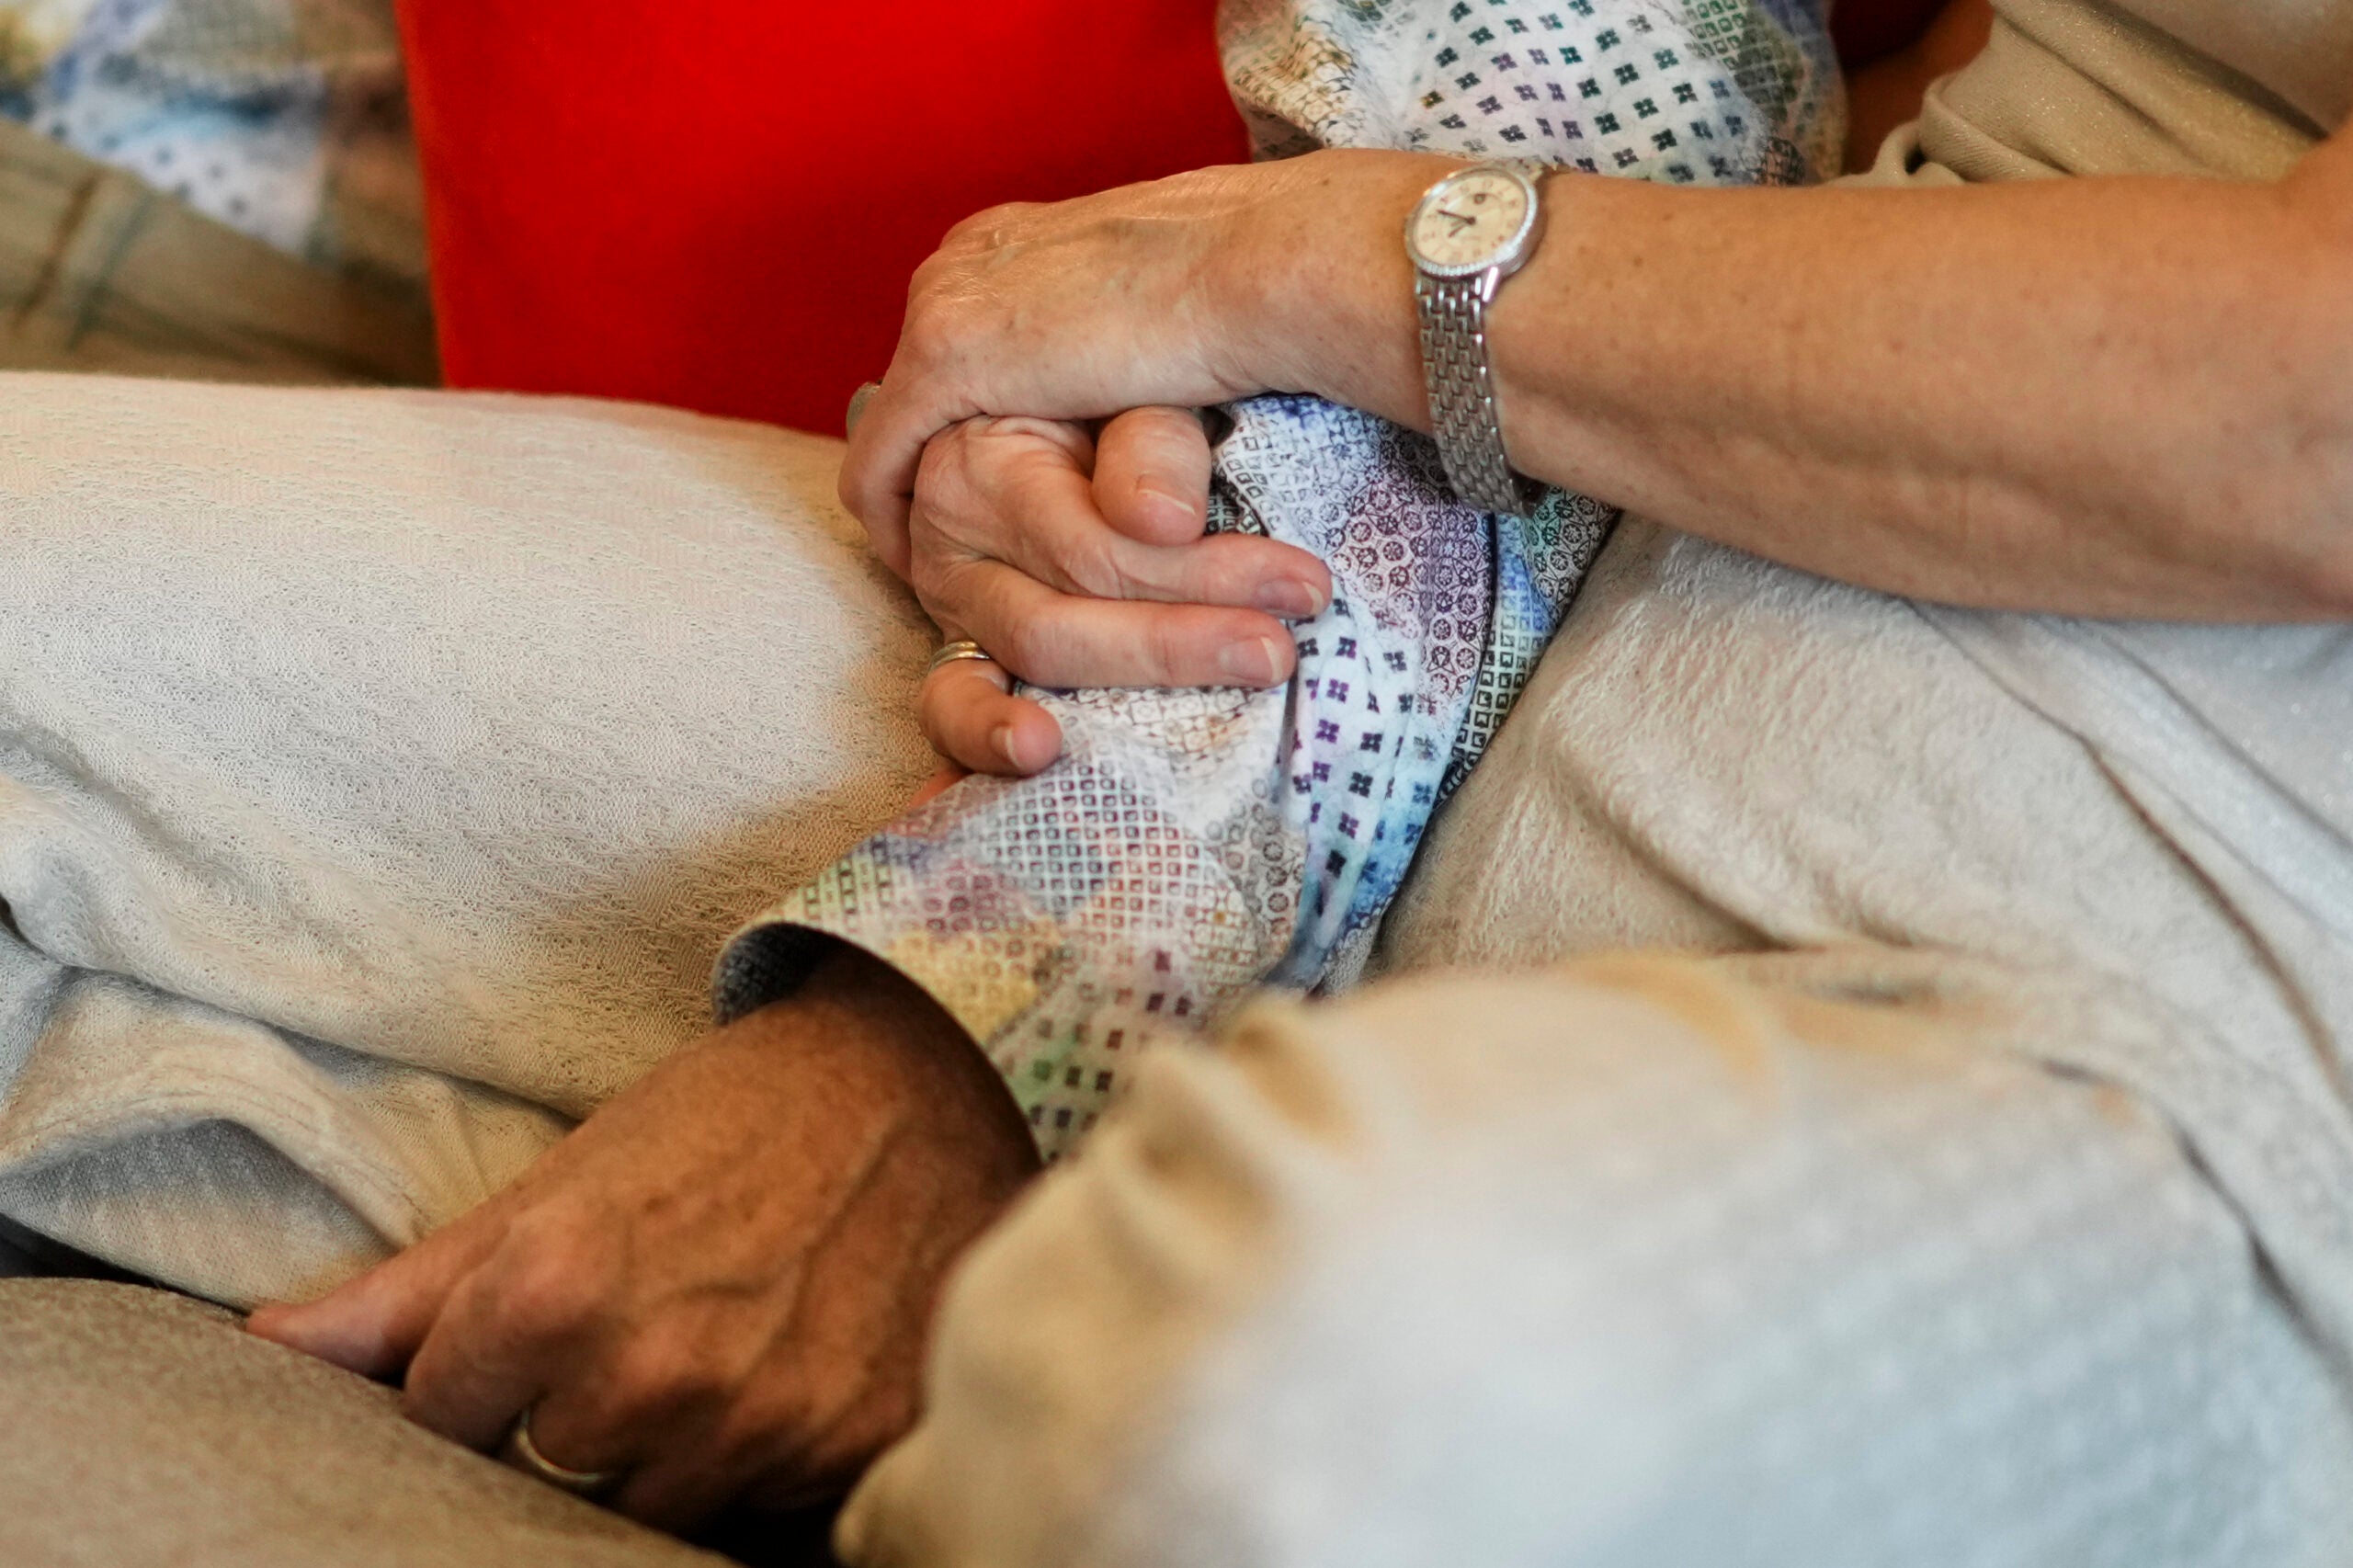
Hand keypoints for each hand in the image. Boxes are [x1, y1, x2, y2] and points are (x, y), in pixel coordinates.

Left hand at [246, 946, 1038, 1527]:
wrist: (932, 1071)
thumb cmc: (735, 1111)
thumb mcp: (565, 1177)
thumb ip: (412, 1287)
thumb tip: (266, 1350)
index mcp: (554, 1293)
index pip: (442, 1422)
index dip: (480, 1377)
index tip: (534, 1328)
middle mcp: (652, 1375)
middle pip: (549, 1474)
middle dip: (572, 1417)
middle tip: (640, 1325)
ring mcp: (761, 1422)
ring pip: (655, 1503)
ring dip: (670, 1445)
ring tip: (715, 1343)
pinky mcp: (853, 1446)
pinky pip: (766, 1506)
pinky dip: (765, 1453)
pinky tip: (786, 1364)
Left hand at [841, 148, 1452, 573]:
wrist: (1260, 266)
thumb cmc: (1241, 295)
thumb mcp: (1152, 332)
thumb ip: (1107, 366)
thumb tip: (1123, 414)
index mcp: (1009, 242)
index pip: (950, 337)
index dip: (955, 422)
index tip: (976, 486)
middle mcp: (960, 261)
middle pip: (914, 385)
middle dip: (925, 463)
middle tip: (942, 539)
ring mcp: (945, 303)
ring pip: (896, 428)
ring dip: (911, 496)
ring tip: (931, 562)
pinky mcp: (946, 357)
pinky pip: (882, 461)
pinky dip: (894, 516)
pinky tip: (918, 566)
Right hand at [909, 408, 1331, 776]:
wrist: (1059, 425)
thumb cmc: (1115, 410)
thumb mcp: (1138, 396)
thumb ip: (1152, 443)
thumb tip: (1164, 519)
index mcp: (983, 454)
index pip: (1092, 541)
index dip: (1201, 571)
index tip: (1304, 586)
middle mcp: (951, 530)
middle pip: (1061, 609)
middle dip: (1179, 638)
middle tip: (1278, 650)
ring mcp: (950, 600)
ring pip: (1031, 651)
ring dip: (1134, 676)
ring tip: (1224, 685)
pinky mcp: (957, 654)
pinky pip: (947, 707)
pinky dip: (984, 736)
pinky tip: (1036, 753)